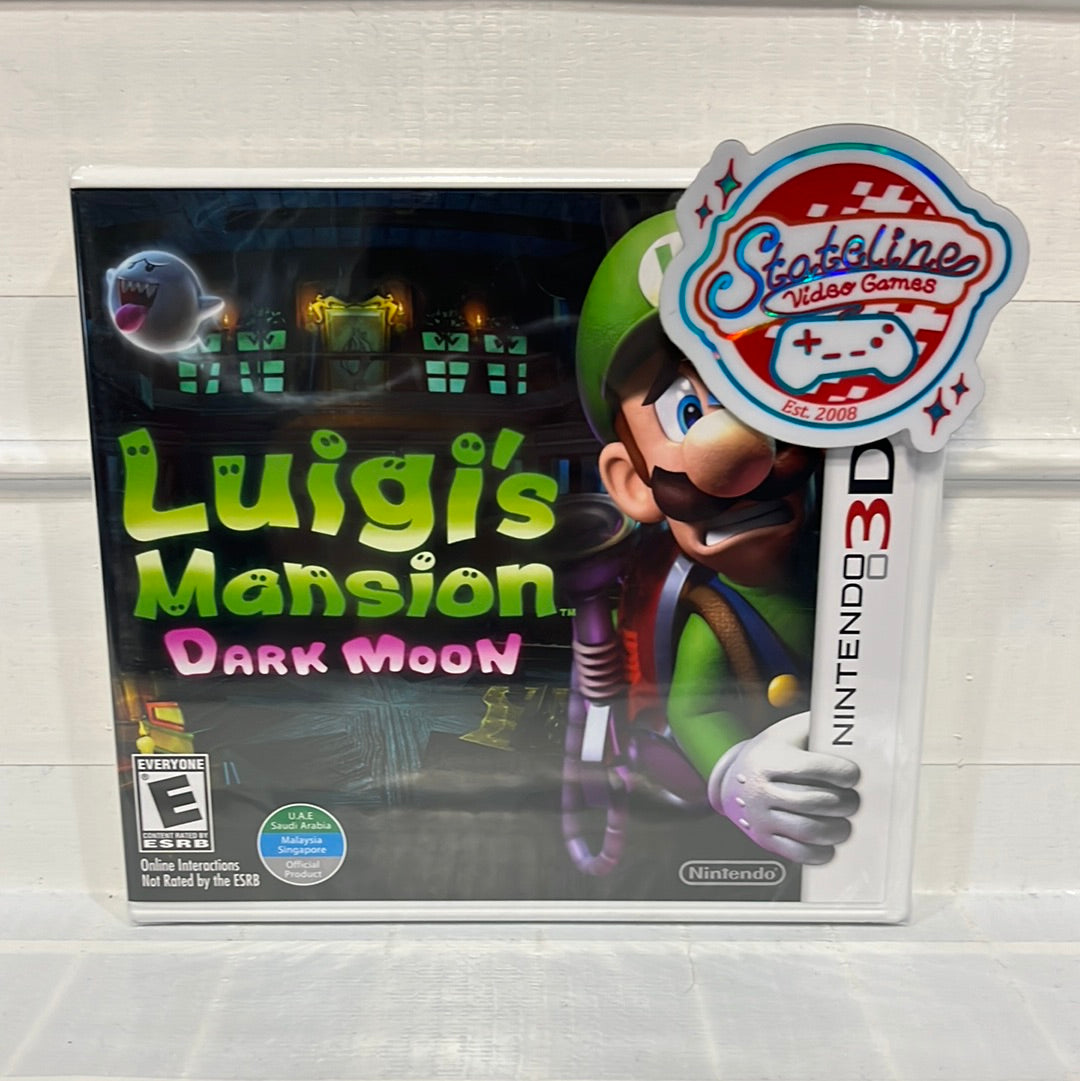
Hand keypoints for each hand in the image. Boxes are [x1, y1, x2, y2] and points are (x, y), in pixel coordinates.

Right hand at [706, 712, 859, 864]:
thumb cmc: (768, 754)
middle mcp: (761, 790)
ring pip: (809, 830)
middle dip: (845, 803)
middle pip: (814, 801)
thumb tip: (854, 733)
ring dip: (837, 829)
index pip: (812, 768)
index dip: (841, 773)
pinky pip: (797, 853)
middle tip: (854, 800)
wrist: (732, 779)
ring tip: (844, 822)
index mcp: (768, 760)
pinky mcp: (764, 839)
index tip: (852, 775)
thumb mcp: (786, 733)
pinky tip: (828, 842)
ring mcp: (761, 817)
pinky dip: (820, 852)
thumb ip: (817, 730)